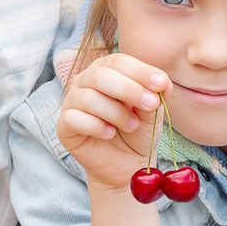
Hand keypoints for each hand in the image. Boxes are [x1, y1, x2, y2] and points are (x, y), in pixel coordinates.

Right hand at [56, 54, 173, 192]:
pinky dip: (97, 127)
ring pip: (88, 98)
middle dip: (128, 89)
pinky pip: (74, 119)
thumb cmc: (137, 132)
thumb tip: (162, 83)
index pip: (119, 61)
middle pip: (99, 74)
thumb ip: (154, 96)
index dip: (140, 71)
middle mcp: (85, 81)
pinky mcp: (64, 125)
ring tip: (131, 126)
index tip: (160, 84)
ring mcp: (71, 102)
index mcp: (107, 70)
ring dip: (116, 113)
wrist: (126, 164)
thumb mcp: (151, 113)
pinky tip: (110, 134)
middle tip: (150, 104)